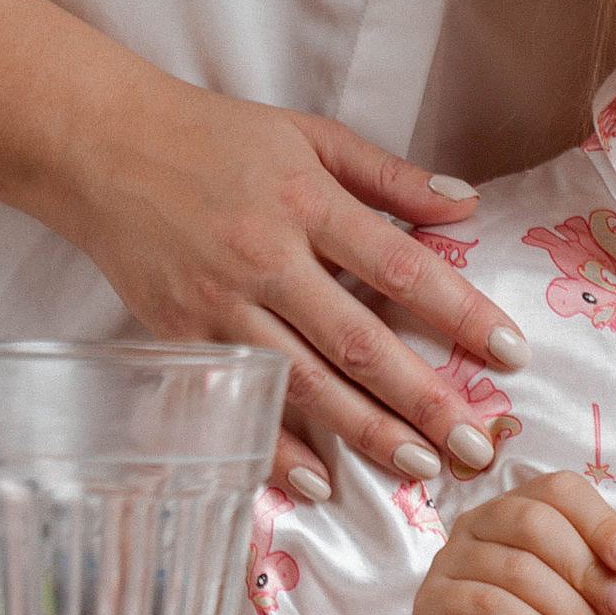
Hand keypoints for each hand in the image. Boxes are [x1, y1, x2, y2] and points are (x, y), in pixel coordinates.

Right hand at [53, 82, 527, 500]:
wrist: (104, 147)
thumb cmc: (216, 135)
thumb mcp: (309, 134)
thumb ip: (389, 174)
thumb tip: (466, 203)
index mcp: (307, 200)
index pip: (402, 267)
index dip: (461, 314)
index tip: (511, 353)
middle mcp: (267, 257)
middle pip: (359, 342)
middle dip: (424, 399)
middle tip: (476, 444)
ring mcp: (220, 304)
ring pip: (304, 383)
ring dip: (365, 432)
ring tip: (420, 468)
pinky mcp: (182, 338)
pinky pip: (242, 401)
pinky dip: (279, 447)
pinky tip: (321, 480)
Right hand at [408, 472, 615, 614]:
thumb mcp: (591, 613)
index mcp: (519, 510)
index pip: (560, 490)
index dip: (601, 521)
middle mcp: (479, 524)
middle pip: (537, 522)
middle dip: (589, 570)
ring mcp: (449, 562)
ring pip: (516, 567)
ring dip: (569, 610)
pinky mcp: (432, 606)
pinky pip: (486, 604)